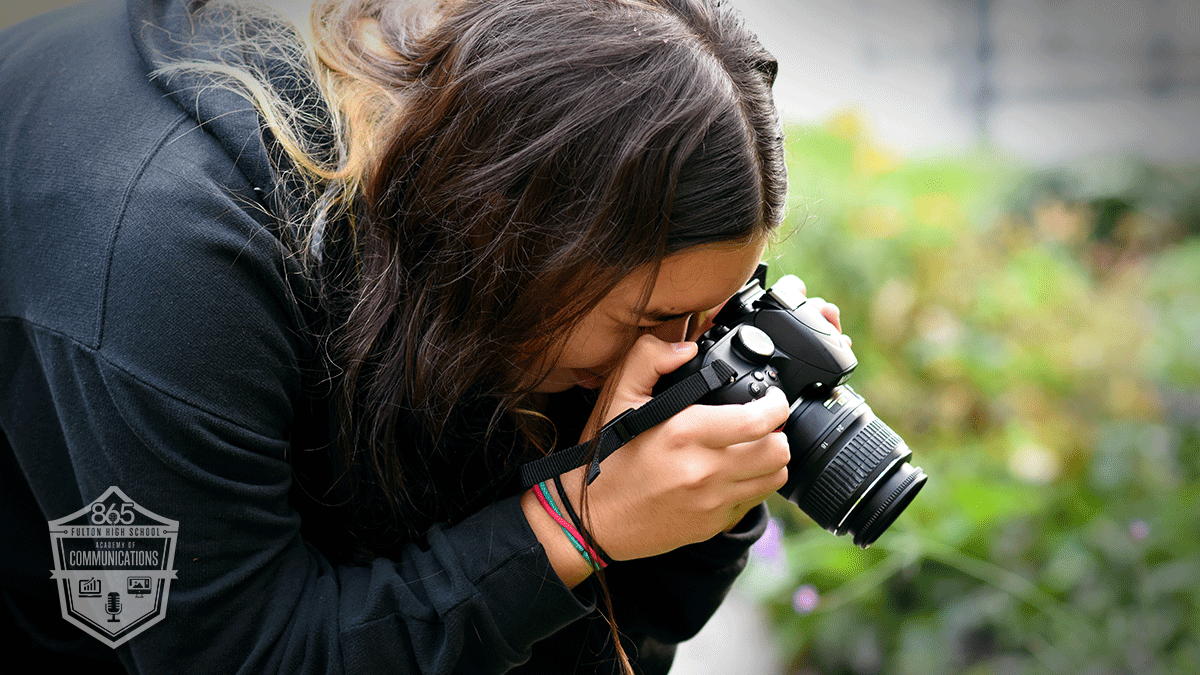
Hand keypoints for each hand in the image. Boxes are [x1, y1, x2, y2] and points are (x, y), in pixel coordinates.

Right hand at [561, 334, 791, 560]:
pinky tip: (732, 472)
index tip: (772, 398)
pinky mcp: (712, 525)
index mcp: (685, 433)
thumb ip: (649, 358)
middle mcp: (704, 471)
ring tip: (753, 446)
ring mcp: (711, 503)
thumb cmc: (604, 456)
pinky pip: (754, 502)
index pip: (759, 421)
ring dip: (771, 459)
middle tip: (764, 423)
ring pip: (774, 478)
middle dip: (778, 432)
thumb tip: (687, 346)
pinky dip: (752, 484)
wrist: (589, 519)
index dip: (777, 405)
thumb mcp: (617, 397)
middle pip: (778, 451)